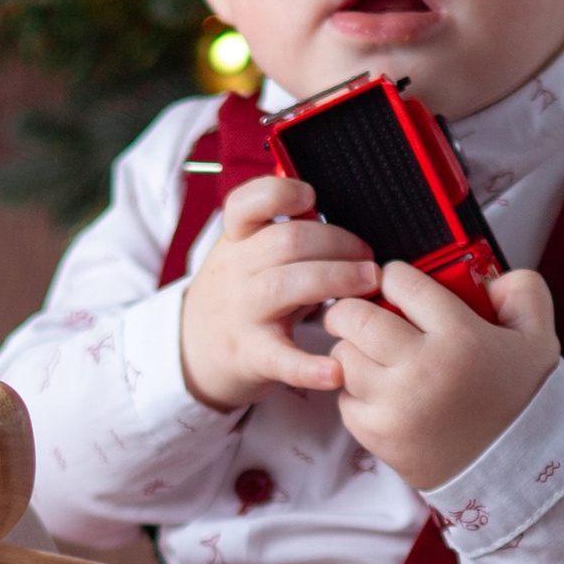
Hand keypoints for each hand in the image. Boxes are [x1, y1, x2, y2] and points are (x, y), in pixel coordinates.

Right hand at [179, 174, 378, 412]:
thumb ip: (285, 239)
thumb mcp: (248, 258)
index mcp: (235, 241)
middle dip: (339, 243)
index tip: (312, 198)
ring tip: (370, 285)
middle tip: (369, 260)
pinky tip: (337, 371)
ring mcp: (240, 313)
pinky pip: (281, 358)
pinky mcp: (250, 355)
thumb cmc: (240, 299)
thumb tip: (344, 227)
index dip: (280, 193)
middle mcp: (234, 271)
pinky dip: (310, 366)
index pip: (245, 204)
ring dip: (338, 279)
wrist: (193, 354)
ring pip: (289, 286)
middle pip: (288, 242)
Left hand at [323, 264, 559, 491]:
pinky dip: (355, 391)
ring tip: (369, 353)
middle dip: (351, 309)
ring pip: (343, 358)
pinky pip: (344, 399)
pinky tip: (378, 390)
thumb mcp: (538, 337)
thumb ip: (521, 291)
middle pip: (357, 318)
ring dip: (351, 351)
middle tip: (357, 312)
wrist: (515, 468)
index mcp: (461, 337)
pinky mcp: (378, 436)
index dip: (394, 275)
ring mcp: (396, 405)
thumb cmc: (520, 399)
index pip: (403, 283)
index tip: (395, 281)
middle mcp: (424, 369)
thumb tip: (486, 276)